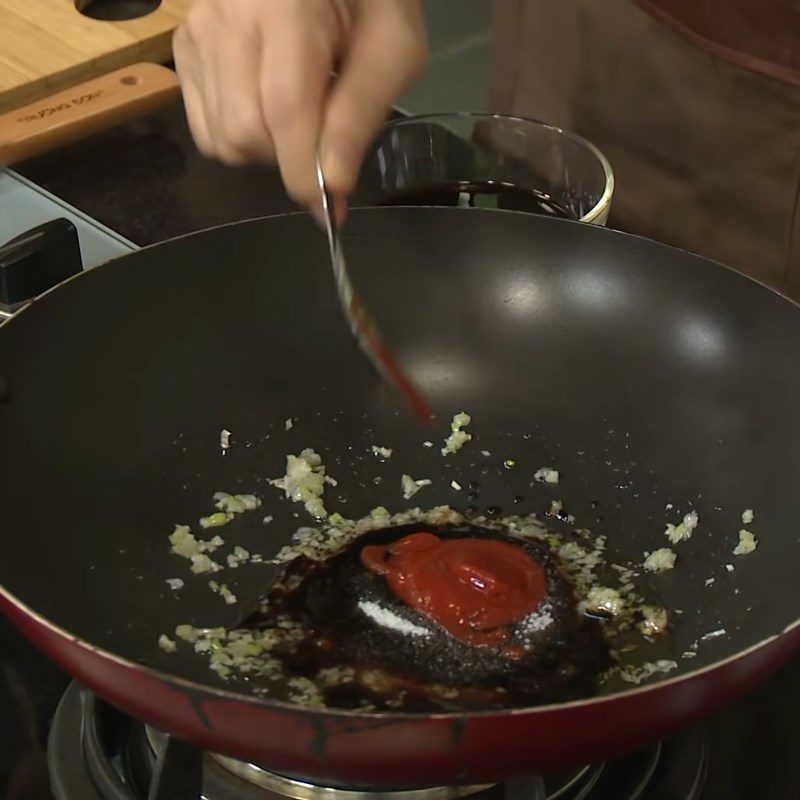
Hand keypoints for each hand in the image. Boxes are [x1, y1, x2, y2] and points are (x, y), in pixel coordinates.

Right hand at [173, 0, 427, 212]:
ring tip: (294, 109)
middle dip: (288, 157)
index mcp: (285, 5)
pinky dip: (239, 137)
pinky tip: (265, 106)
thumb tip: (334, 189)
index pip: (285, 112)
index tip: (329, 209)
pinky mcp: (184, 47)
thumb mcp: (392, 49)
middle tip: (320, 131)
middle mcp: (226, 14)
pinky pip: (205, 130)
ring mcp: (197, 30)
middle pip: (245, 133)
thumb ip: (360, 117)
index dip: (306, 173)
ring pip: (222, 139)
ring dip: (264, 149)